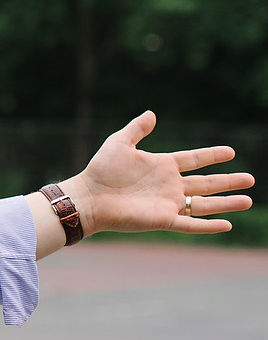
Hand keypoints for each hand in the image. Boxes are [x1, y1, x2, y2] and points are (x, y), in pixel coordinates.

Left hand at [62, 111, 252, 235]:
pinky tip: (227, 224)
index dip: (211, 156)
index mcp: (161, 166)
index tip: (230, 152)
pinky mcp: (162, 219)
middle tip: (251, 179)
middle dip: (228, 181)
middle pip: (205, 183)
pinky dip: (208, 226)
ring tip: (248, 200)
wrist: (88, 196)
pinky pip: (190, 223)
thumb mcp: (119, 143)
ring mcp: (167, 203)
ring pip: (204, 204)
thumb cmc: (100, 170)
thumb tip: (151, 113)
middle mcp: (169, 186)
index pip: (193, 160)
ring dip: (226, 202)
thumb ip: (137, 129)